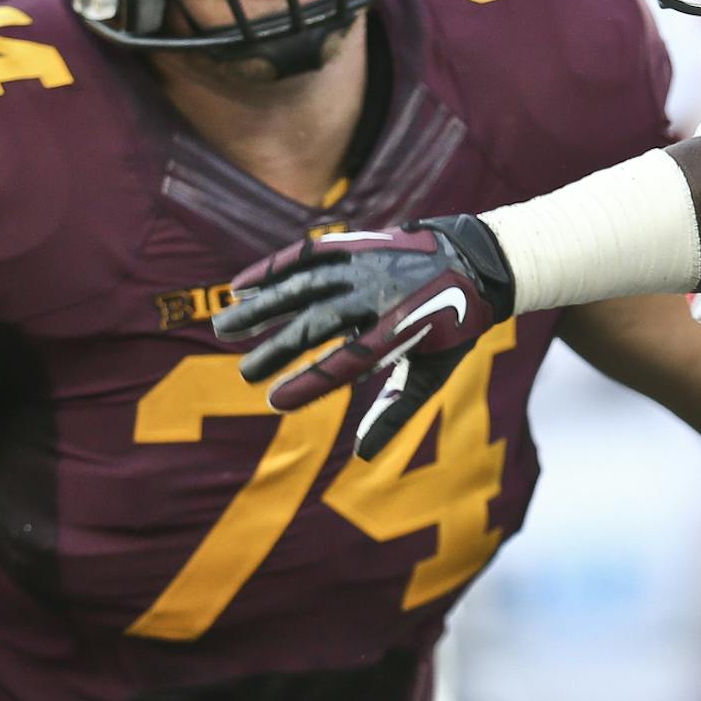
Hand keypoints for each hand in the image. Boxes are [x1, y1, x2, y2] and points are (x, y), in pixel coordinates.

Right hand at [215, 215, 516, 459]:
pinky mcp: (353, 245)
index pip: (346, 364)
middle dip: (277, 351)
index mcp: (399, 332)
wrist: (474, 263)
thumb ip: (395, 412)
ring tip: (226, 327)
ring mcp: (363, 267)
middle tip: (244, 375)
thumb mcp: (431, 374)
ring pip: (302, 286)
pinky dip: (272, 268)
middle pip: (317, 326)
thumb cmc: (448, 330)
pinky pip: (305, 255)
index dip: (309, 384)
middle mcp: (377, 295)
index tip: (274, 402)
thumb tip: (362, 456)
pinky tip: (240, 285)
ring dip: (262, 307)